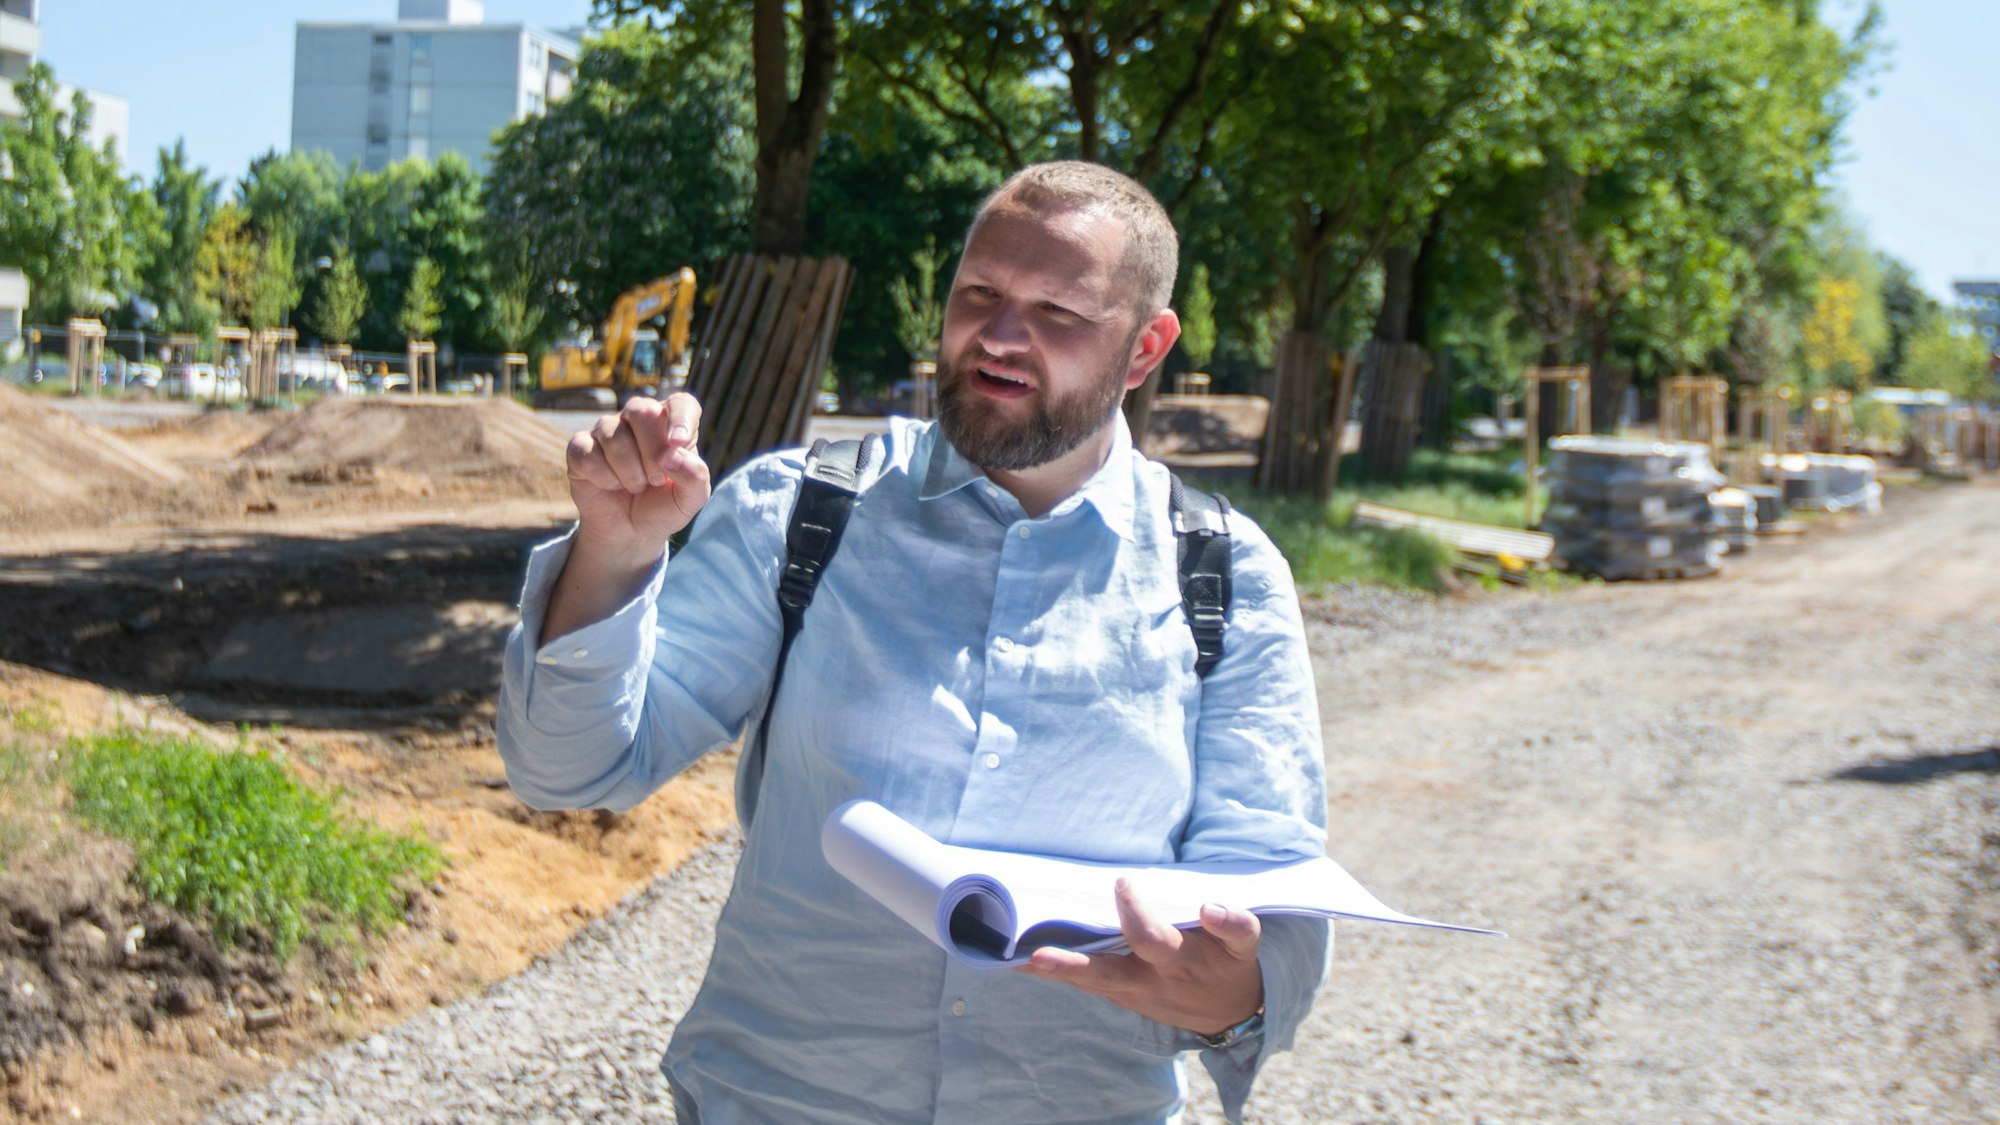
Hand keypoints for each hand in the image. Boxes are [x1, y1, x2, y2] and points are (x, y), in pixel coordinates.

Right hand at [565, 393, 710, 563]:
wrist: (630, 531)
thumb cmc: (663, 507)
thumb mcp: (690, 500)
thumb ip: (694, 476)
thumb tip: (670, 454)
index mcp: (671, 424)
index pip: (681, 403)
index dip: (680, 418)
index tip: (679, 443)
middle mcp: (638, 418)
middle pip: (642, 411)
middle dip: (652, 455)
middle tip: (655, 481)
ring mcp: (607, 429)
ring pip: (615, 437)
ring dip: (630, 474)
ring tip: (635, 486)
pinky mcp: (581, 446)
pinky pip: (589, 455)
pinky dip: (605, 479)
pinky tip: (610, 485)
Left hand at [1015, 878, 1263, 1037]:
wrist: (1229, 1013)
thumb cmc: (1230, 965)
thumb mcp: (1245, 946)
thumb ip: (1234, 926)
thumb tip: (1209, 908)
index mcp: (1178, 963)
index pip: (1150, 938)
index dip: (1135, 913)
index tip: (1121, 883)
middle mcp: (1149, 982)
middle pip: (1104, 975)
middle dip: (1070, 965)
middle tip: (1035, 955)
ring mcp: (1131, 994)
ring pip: (1087, 983)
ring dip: (1052, 972)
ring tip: (1013, 958)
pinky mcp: (1121, 996)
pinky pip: (1086, 985)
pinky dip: (1057, 974)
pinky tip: (1023, 962)